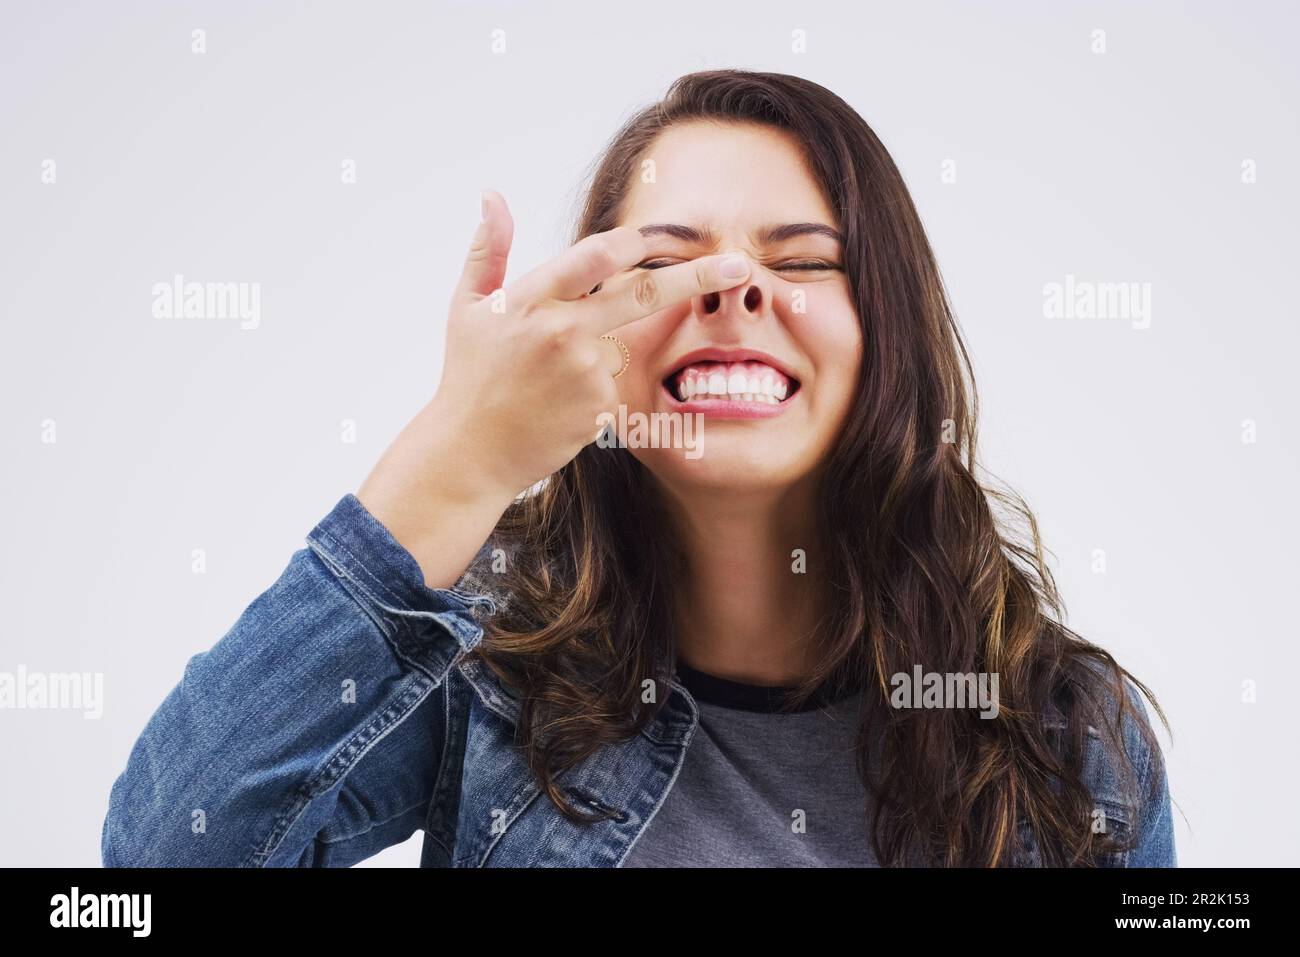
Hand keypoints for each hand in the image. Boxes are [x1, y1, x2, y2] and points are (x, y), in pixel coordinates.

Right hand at [356, 188, 751, 587]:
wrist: (472, 452)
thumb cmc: (470, 376)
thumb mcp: (467, 306)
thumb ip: (489, 249)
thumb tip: (492, 195)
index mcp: (532, 298)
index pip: (598, 255)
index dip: (634, 243)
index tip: (658, 237)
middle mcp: (564, 330)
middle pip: (645, 293)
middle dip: (699, 276)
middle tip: (740, 267)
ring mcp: (587, 371)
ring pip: (623, 344)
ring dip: (602, 352)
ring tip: (550, 380)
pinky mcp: (602, 407)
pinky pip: (616, 384)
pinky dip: (597, 386)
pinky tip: (559, 403)